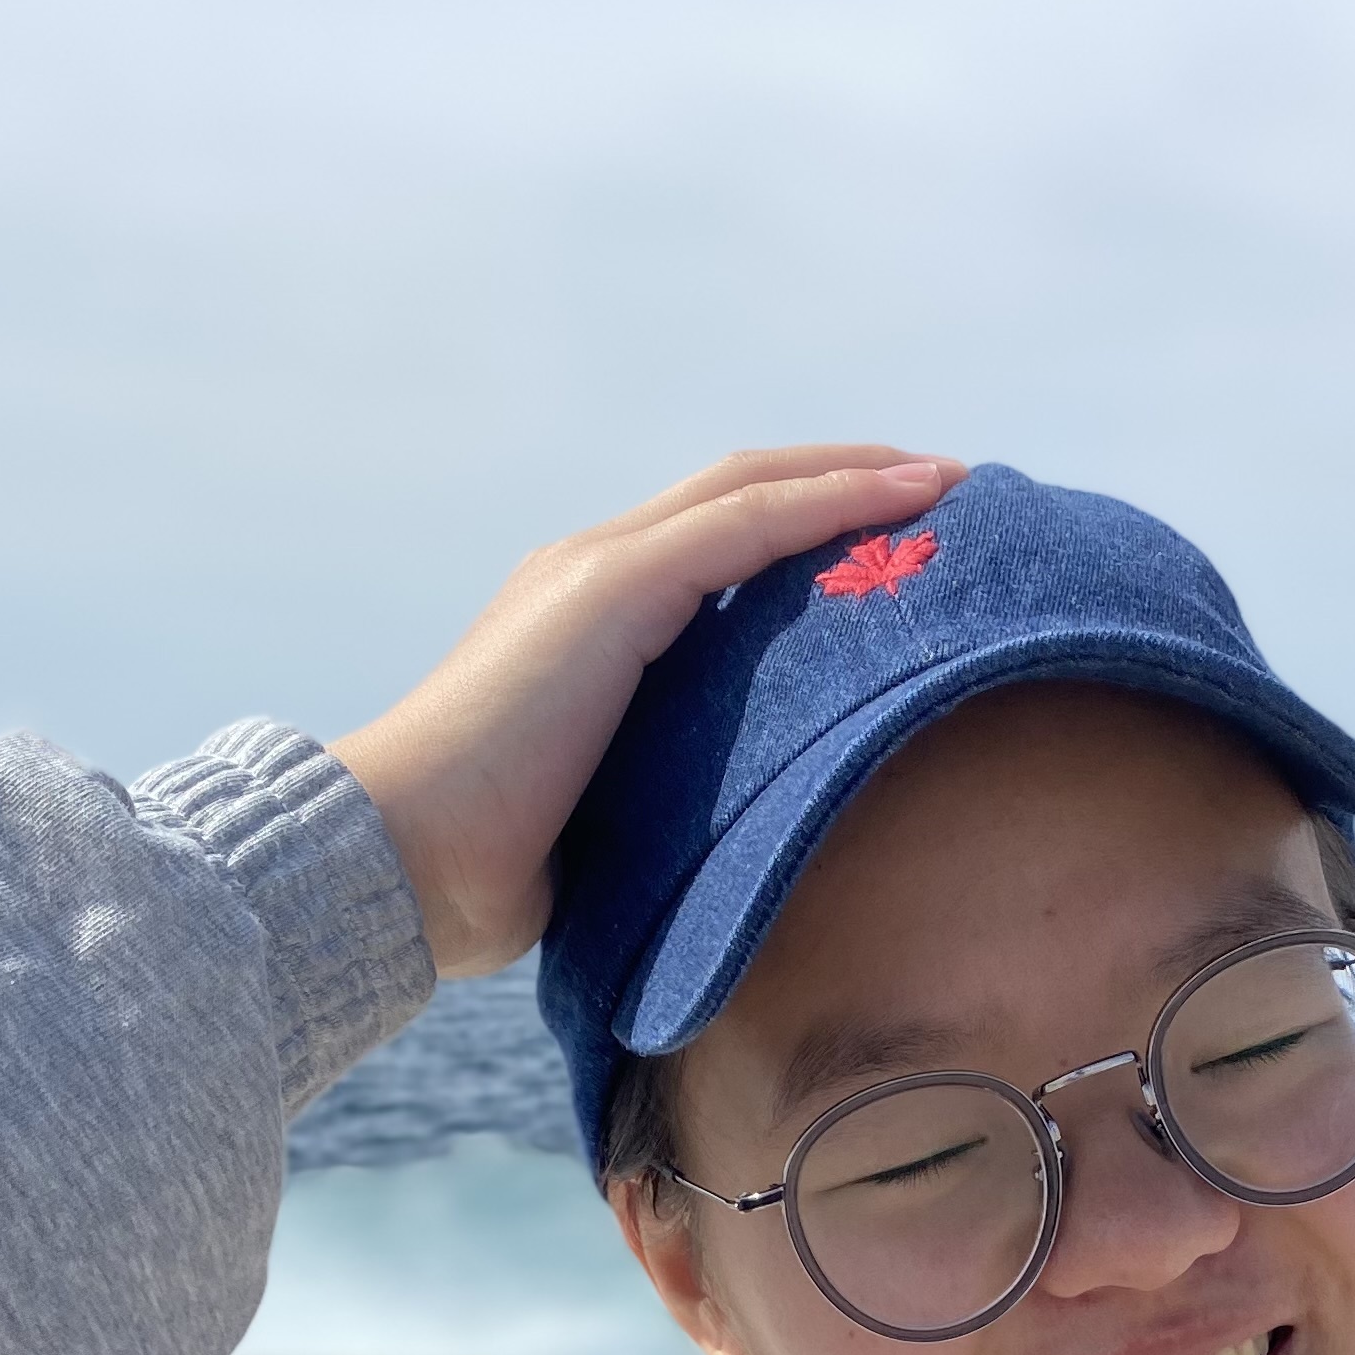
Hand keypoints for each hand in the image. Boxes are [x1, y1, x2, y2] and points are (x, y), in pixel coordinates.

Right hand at [331, 445, 965, 978]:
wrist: (402, 863)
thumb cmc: (484, 877)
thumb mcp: (606, 824)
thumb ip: (659, 802)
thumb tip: (721, 863)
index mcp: (583, 625)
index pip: (711, 547)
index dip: (802, 531)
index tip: (892, 550)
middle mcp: (588, 574)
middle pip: (741, 495)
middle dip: (844, 483)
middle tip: (944, 495)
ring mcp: (597, 572)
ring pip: (754, 489)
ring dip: (859, 477)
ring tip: (951, 487)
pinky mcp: (614, 589)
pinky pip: (751, 524)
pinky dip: (836, 502)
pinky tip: (913, 498)